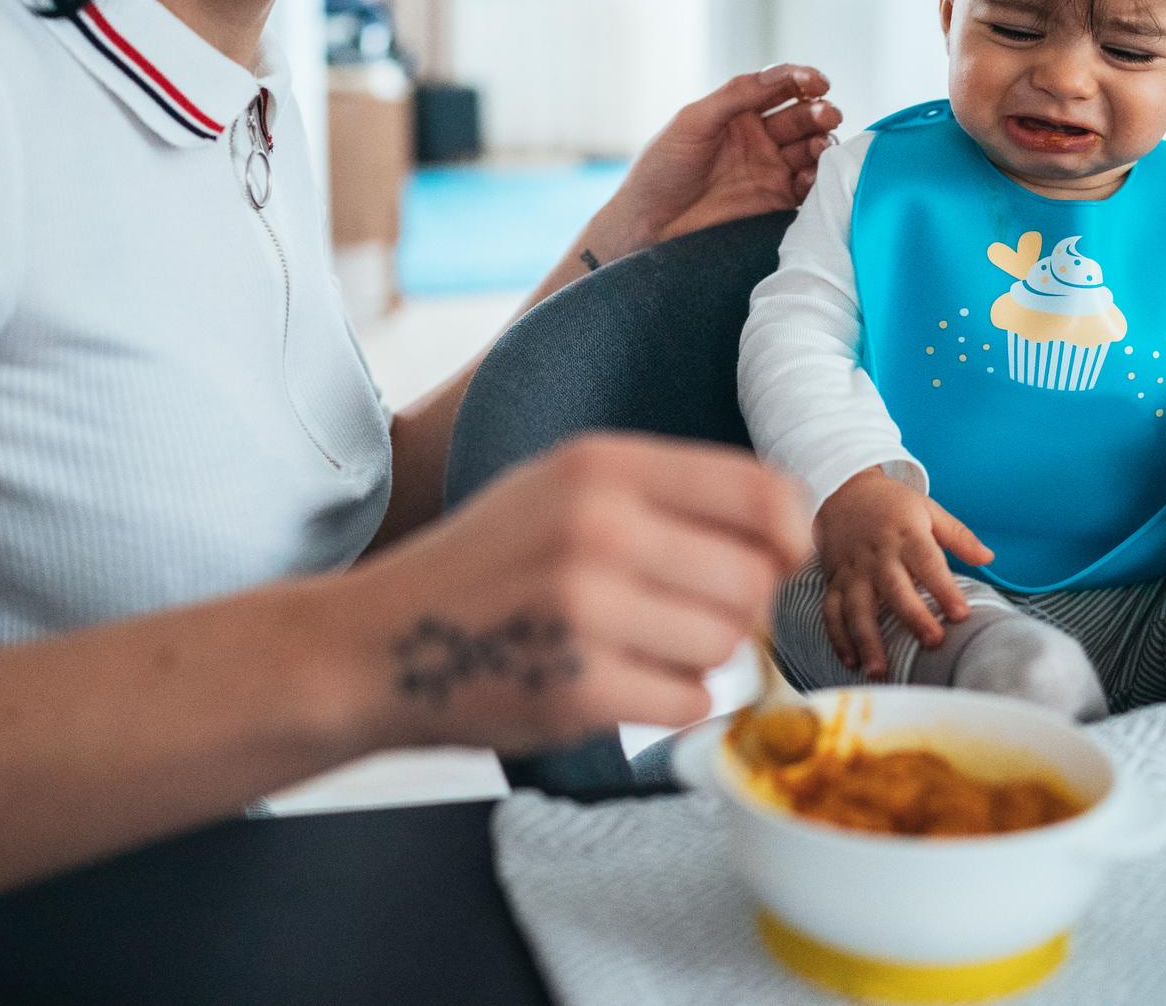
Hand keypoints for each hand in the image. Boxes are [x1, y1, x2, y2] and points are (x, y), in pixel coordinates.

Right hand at [345, 435, 812, 755]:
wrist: (375, 644)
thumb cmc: (487, 566)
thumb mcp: (561, 488)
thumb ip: (665, 494)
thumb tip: (788, 530)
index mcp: (600, 464)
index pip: (761, 492)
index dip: (791, 533)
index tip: (781, 555)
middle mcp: (597, 527)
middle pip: (754, 579)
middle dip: (737, 606)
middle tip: (682, 612)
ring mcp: (587, 610)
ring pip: (727, 645)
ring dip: (697, 656)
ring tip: (633, 645)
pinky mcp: (580, 689)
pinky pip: (690, 701)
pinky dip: (667, 700)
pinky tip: (613, 681)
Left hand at [583, 65, 840, 262]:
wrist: (649, 224)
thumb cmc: (661, 169)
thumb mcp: (693, 121)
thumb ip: (736, 95)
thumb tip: (781, 74)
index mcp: (739, 112)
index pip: (780, 87)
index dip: (803, 80)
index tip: (818, 82)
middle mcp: (759, 137)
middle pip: (802, 116)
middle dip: (819, 113)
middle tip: (826, 115)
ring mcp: (769, 169)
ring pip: (811, 149)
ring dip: (822, 144)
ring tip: (820, 147)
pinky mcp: (775, 201)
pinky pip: (808, 187)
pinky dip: (817, 179)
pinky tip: (810, 176)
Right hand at [814, 468, 993, 675]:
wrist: (842, 490)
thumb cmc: (891, 505)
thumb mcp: (928, 510)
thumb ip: (958, 536)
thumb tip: (989, 557)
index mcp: (906, 536)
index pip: (928, 563)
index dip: (944, 589)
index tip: (961, 614)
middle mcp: (878, 556)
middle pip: (894, 589)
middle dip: (912, 617)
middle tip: (932, 642)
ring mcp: (853, 571)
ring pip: (858, 608)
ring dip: (867, 640)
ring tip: (880, 670)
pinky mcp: (834, 581)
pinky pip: (831, 611)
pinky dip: (838, 637)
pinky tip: (851, 661)